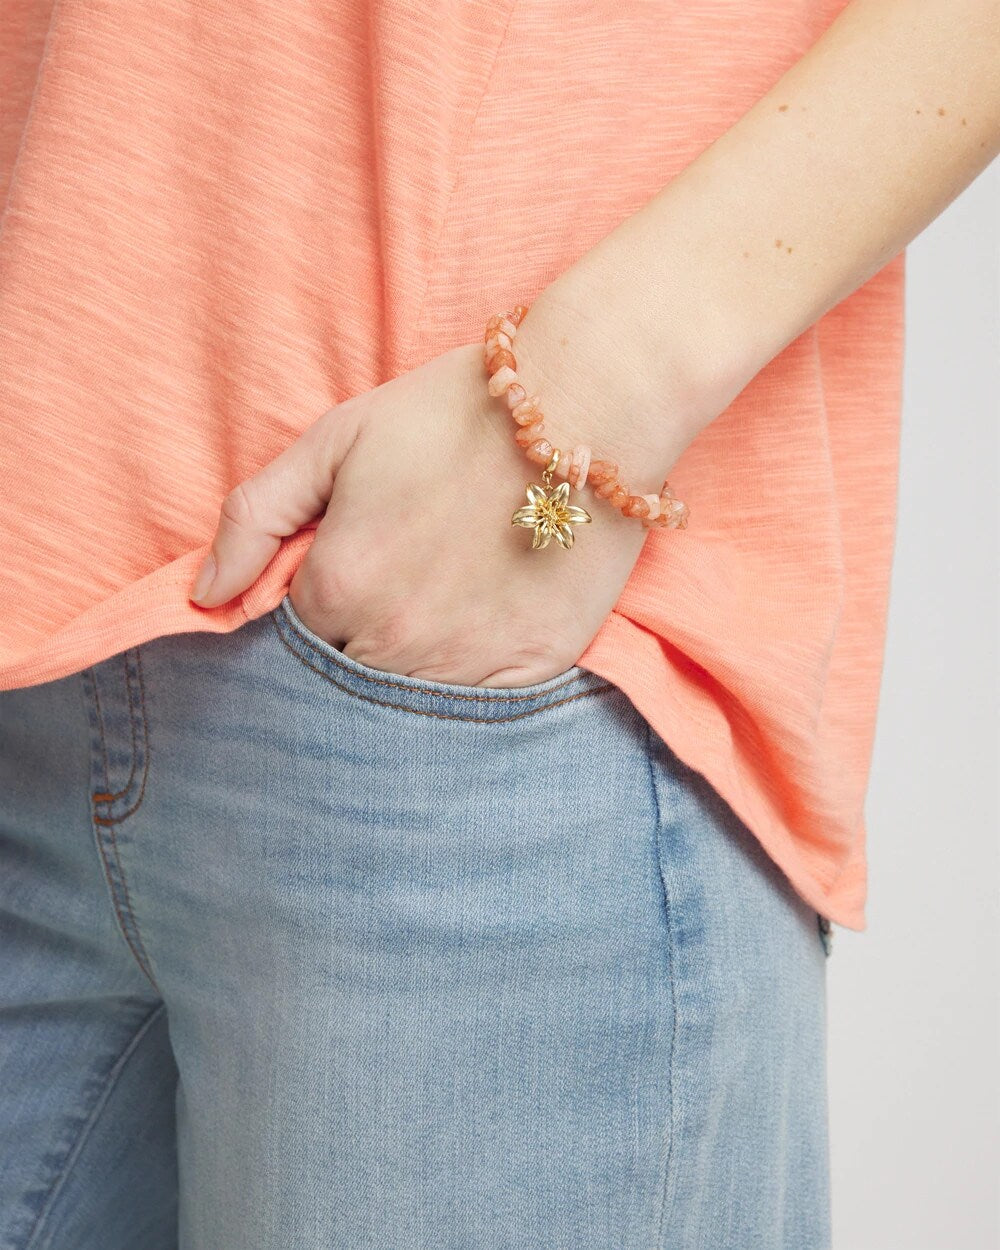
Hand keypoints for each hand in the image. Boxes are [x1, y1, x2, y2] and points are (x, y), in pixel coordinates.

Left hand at [188, 333, 669, 687]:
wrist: (585, 404)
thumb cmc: (453, 412)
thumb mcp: (336, 439)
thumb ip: (255, 516)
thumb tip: (204, 594)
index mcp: (340, 583)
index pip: (295, 640)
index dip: (316, 612)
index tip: (346, 581)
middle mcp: (395, 638)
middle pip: (347, 681)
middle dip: (356, 648)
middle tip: (396, 596)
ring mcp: (466, 662)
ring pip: (408, 705)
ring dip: (411, 671)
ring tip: (439, 613)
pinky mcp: (533, 667)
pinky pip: (480, 709)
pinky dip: (471, 682)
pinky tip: (481, 631)